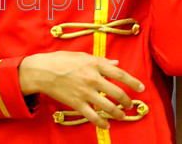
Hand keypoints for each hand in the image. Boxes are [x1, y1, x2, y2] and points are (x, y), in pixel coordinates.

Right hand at [19, 52, 143, 128]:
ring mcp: (85, 92)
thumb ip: (100, 60)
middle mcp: (92, 78)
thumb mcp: (80, 55)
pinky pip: (93, 116)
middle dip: (126, 101)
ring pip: (108, 107)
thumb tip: (116, 63)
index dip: (133, 82)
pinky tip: (107, 126)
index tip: (141, 88)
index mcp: (94, 64)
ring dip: (118, 114)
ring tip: (121, 116)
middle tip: (129, 104)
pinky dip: (102, 123)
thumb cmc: (59, 60)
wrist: (40, 71)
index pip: (119, 73)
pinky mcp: (76, 103)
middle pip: (117, 93)